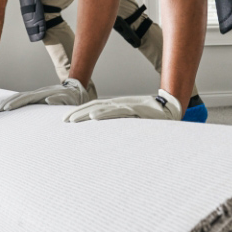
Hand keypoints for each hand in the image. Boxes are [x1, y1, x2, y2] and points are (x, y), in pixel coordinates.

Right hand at [0, 78, 96, 111]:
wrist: (78, 90)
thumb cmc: (75, 98)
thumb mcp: (70, 100)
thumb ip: (60, 99)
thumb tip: (48, 100)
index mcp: (45, 94)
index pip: (27, 98)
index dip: (16, 102)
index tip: (7, 108)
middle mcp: (40, 93)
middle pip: (20, 96)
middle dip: (7, 102)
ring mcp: (39, 94)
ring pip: (20, 96)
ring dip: (8, 101)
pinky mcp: (39, 97)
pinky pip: (24, 99)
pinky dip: (14, 102)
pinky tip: (9, 107)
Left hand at [63, 89, 181, 122]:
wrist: (170, 110)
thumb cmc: (150, 117)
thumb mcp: (130, 119)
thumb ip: (118, 122)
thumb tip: (104, 128)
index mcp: (116, 105)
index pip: (93, 107)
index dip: (78, 112)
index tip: (66, 119)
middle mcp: (118, 104)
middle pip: (92, 106)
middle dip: (76, 113)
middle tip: (62, 120)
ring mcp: (125, 106)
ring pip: (100, 108)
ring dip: (84, 114)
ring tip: (72, 120)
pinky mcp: (133, 110)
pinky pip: (116, 112)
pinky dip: (104, 114)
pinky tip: (93, 117)